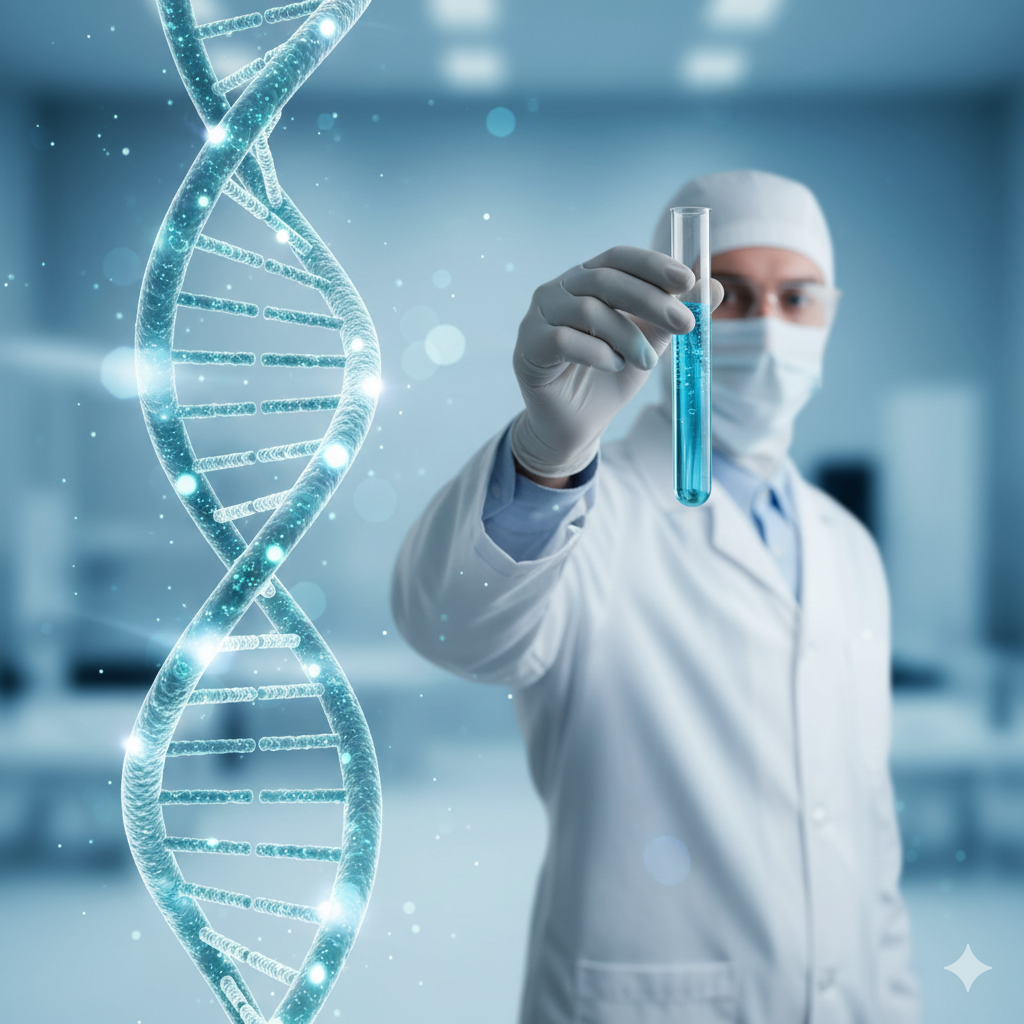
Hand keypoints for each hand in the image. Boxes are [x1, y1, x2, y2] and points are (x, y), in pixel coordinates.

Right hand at [511, 245, 719, 485]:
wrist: (577, 424)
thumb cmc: (610, 377)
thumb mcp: (649, 343)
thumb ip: (674, 315)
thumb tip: (716, 287)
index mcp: (587, 280)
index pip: (619, 258)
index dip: (653, 264)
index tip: (688, 280)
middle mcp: (558, 290)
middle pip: (605, 280)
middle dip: (651, 300)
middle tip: (685, 324)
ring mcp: (538, 318)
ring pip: (587, 310)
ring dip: (627, 335)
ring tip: (648, 362)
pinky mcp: (527, 349)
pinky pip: (563, 341)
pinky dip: (596, 352)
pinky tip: (613, 367)